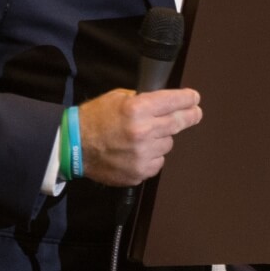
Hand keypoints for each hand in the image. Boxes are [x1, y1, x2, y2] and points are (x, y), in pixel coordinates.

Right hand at [77, 88, 202, 185]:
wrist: (74, 146)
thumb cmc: (95, 118)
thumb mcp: (118, 98)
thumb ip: (142, 100)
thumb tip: (164, 103)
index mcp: (138, 109)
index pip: (174, 102)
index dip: (188, 99)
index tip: (195, 99)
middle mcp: (143, 132)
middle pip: (178, 123)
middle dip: (190, 116)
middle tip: (196, 113)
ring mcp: (142, 155)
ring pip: (168, 144)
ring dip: (161, 139)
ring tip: (143, 137)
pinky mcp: (139, 172)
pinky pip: (157, 162)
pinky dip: (152, 157)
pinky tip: (137, 152)